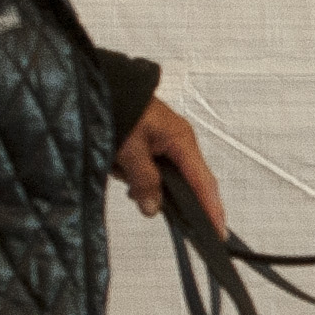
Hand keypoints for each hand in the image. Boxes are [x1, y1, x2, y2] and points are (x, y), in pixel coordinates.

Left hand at [116, 98, 223, 228]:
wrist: (97, 82)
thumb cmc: (116, 105)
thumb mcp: (128, 149)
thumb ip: (144, 181)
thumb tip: (153, 209)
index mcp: (181, 140)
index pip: (203, 182)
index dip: (211, 209)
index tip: (218, 233)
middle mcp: (178, 141)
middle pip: (184, 182)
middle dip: (164, 194)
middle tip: (147, 203)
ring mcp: (164, 140)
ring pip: (163, 176)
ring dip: (142, 181)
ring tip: (119, 170)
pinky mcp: (149, 140)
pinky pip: (150, 167)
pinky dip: (135, 172)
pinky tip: (119, 166)